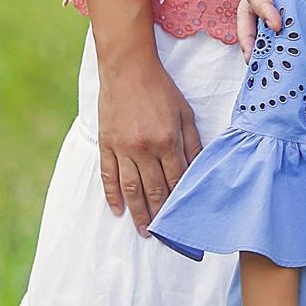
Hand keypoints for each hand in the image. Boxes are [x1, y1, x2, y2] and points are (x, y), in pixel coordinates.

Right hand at [96, 51, 200, 232]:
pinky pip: (108, 176)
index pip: (176, 181)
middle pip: (154, 190)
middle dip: (160, 215)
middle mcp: (144, 148)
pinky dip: (112, 195)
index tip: (184, 220)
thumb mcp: (185, 113)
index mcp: (167, 140)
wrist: (127, 68)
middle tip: (165, 236)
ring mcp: (122, 148)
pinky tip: (117, 211)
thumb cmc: (161, 89)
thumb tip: (199, 170)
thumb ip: (193, 143)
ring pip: (131, 189)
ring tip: (144, 230)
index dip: (180, 203)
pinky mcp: (106, 144)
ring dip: (138, 213)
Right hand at [237, 0, 305, 55]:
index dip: (264, 7)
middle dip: (247, 34)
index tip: (277, 24)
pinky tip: (275, 54)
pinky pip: (265, 15)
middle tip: (254, 59)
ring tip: (258, 65)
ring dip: (252, 39)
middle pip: (244, 8)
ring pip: (250, 16)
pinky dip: (266, 35)